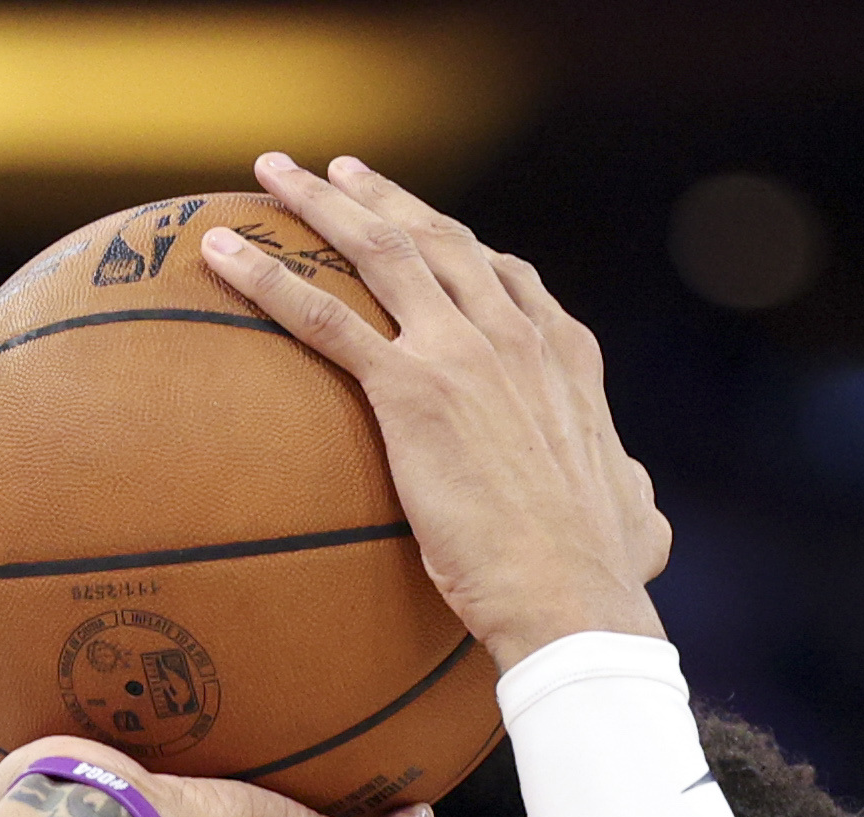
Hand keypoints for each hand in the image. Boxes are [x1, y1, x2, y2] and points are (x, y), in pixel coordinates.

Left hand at [199, 154, 672, 672]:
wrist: (575, 597)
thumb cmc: (604, 576)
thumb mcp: (636, 515)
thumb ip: (630, 492)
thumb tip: (642, 504)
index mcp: (563, 354)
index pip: (502, 273)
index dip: (453, 239)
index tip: (419, 222)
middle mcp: (514, 333)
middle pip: (434, 239)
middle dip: (380, 196)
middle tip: (333, 172)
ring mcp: (463, 352)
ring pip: (378, 251)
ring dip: (317, 206)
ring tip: (271, 176)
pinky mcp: (413, 390)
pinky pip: (323, 319)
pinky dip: (266, 279)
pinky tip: (221, 258)